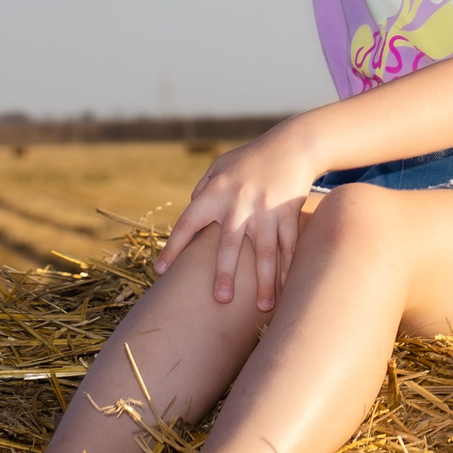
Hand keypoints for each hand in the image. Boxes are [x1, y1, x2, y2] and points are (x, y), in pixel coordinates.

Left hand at [153, 125, 323, 309]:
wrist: (292, 145)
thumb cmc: (249, 160)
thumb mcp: (219, 168)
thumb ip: (202, 192)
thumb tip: (191, 222)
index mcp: (215, 192)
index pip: (188, 222)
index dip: (173, 247)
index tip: (160, 271)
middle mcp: (239, 202)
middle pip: (229, 243)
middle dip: (225, 272)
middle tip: (220, 299)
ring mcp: (267, 209)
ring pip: (265, 251)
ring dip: (266, 282)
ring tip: (263, 308)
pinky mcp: (289, 213)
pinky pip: (289, 246)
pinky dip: (289, 269)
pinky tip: (288, 290)